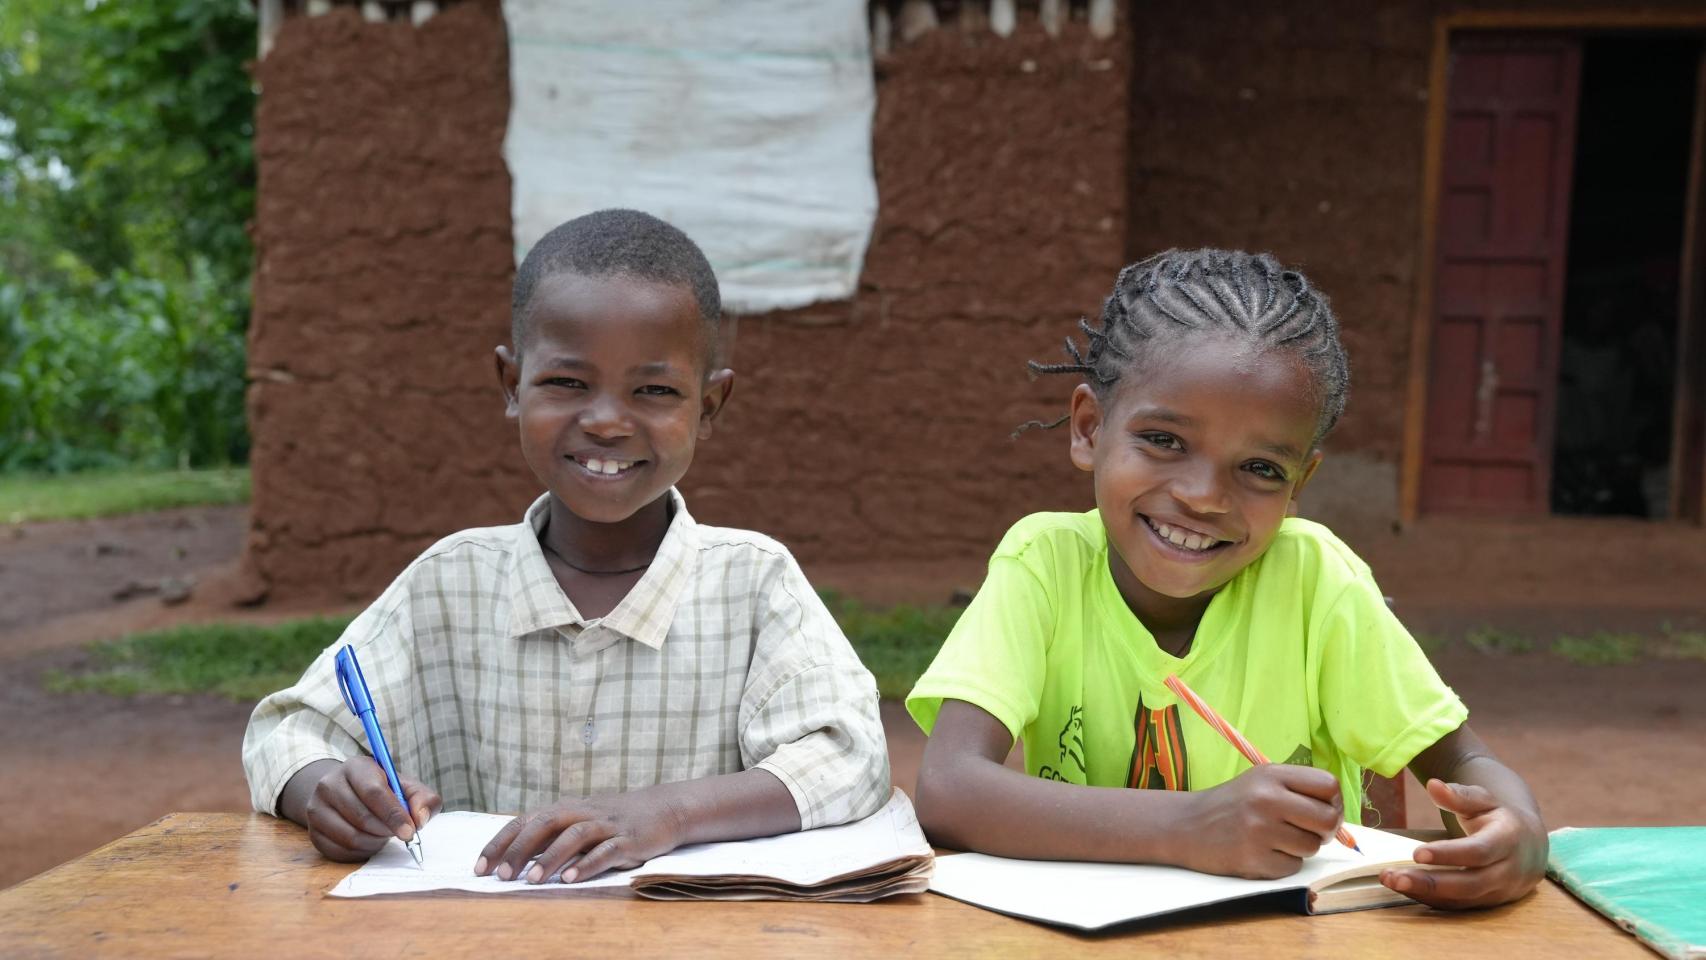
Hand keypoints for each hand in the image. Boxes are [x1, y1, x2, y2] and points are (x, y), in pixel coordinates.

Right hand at [302, 757, 440, 861]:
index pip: (373, 792)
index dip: (393, 814)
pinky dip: (361, 852)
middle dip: (386, 830)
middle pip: (362, 817)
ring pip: (351, 837)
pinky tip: (369, 841)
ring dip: (375, 842)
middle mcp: (329, 784)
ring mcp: (316, 808)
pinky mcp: (313, 832)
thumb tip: (420, 819)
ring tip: (383, 834)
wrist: (346, 793)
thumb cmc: (383, 790)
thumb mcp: (405, 786)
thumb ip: (423, 798)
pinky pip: (340, 852)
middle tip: (398, 832)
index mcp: (356, 767)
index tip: (409, 831)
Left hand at [475, 791, 684, 883]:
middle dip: (520, 850)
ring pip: (574, 836)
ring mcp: (606, 825)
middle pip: (545, 824)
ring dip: (550, 857)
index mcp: (566, 809)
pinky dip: (587, 864)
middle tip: (501, 876)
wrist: (665, 808)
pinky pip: (606, 851)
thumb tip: (512, 858)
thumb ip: (551, 835)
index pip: (525, 822)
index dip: (501, 843)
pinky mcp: (629, 839)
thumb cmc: (614, 820)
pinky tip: (571, 878)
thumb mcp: (580, 821)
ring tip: (531, 880)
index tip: (480, 868)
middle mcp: (583, 813)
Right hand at [1180, 764, 1344, 878]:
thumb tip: (1338, 814)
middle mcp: (1267, 799)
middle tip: (1309, 831)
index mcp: (1271, 774)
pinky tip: (1262, 852)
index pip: (1328, 785)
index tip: (1324, 810)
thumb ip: (1297, 790)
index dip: (1334, 801)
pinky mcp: (1254, 859)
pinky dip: (1282, 864)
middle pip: (1328, 819)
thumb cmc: (1231, 804)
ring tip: (1276, 839)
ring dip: (1300, 848)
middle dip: (1325, 830)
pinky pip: (1292, 866)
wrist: (1184, 826)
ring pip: (1312, 847)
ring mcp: (1260, 830)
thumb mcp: (1260, 781)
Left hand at [1380, 779, 1546, 908]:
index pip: (1478, 852)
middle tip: (1393, 877)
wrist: (1530, 846)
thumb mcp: (1484, 800)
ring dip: (1424, 893)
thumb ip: (1459, 795)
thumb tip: (1433, 785)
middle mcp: (1508, 871)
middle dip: (1430, 882)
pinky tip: (1405, 888)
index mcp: (1508, 840)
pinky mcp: (1489, 904)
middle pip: (1469, 883)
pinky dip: (1430, 899)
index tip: (1416, 853)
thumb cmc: (1500, 818)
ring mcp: (1500, 892)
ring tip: (1391, 881)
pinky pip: (1459, 907)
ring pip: (1462, 899)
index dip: (1448, 854)